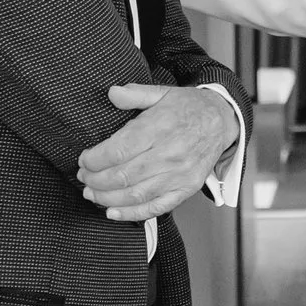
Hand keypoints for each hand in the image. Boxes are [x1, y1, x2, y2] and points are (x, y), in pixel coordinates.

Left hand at [78, 84, 237, 222]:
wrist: (222, 121)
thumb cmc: (188, 108)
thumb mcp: (163, 92)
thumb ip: (135, 93)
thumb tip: (112, 93)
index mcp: (160, 127)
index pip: (118, 150)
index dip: (94, 159)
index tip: (84, 159)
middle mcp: (169, 153)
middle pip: (122, 175)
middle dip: (95, 180)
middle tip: (83, 176)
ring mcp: (179, 174)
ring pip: (135, 195)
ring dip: (106, 198)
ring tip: (91, 193)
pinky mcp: (185, 189)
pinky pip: (156, 208)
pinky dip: (131, 214)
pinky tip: (112, 212)